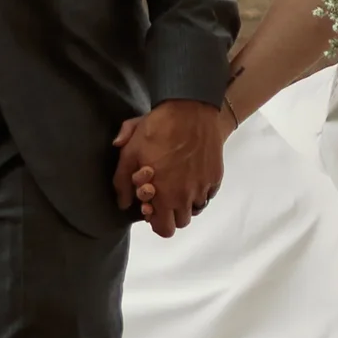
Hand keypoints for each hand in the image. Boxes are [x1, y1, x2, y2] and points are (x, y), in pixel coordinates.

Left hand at [112, 98, 228, 235]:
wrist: (190, 108)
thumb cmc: (158, 129)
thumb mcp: (130, 152)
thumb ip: (122, 181)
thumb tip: (123, 202)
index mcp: (164, 195)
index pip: (164, 229)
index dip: (155, 220)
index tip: (151, 203)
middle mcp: (187, 196)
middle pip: (181, 222)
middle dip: (170, 213)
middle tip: (163, 193)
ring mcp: (203, 186)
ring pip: (195, 208)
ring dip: (185, 201)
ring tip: (177, 182)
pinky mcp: (215, 175)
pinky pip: (208, 193)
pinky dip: (199, 189)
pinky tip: (190, 172)